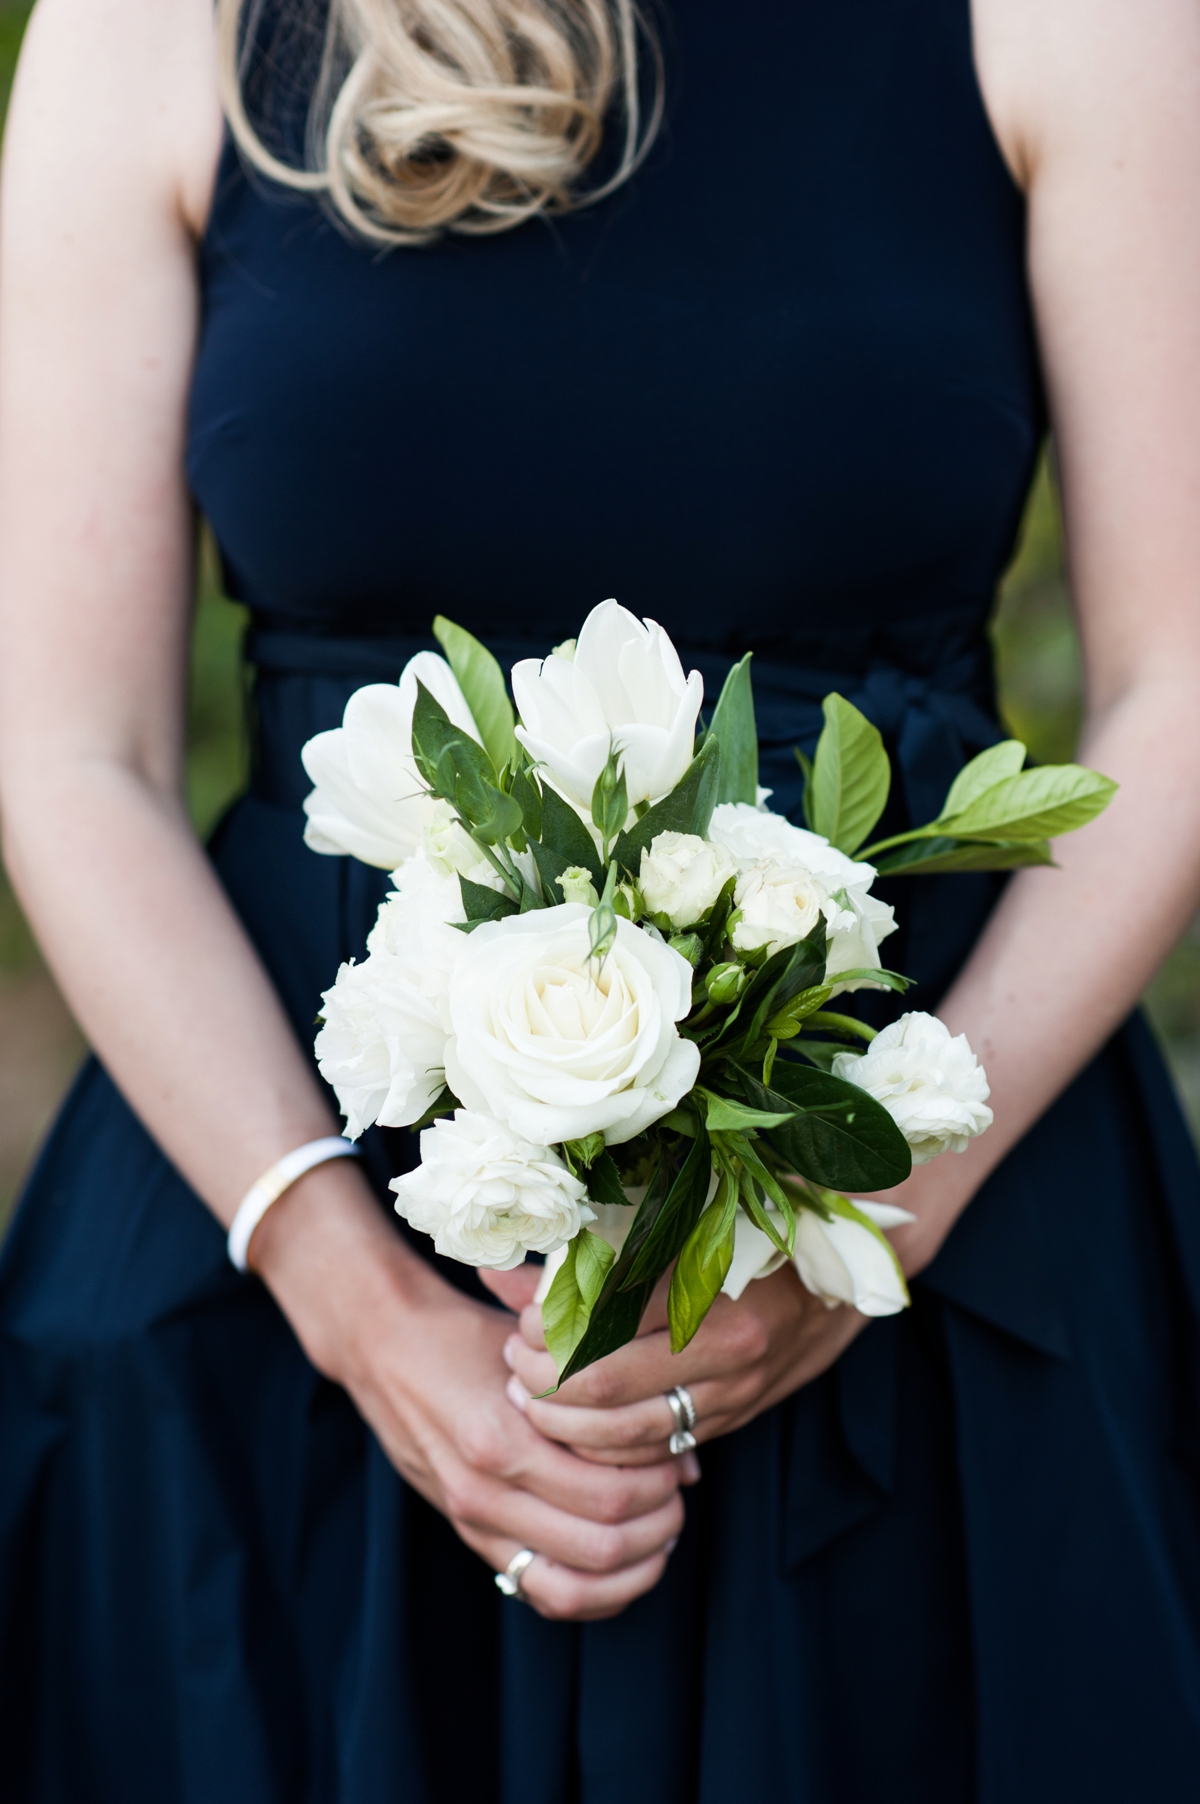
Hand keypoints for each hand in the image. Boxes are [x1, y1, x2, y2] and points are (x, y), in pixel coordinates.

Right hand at [251, 1164, 694, 1619]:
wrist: (382, 1347)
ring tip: (659, 1530)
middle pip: (599, 1544)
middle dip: (657, 1524)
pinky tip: (624, 1562)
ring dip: (632, 1568)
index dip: (660, 1482)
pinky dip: (593, 1592)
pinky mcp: (470, 1535)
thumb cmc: (466, 1332)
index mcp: (501, 1437)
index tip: (678, 1456)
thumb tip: (684, 1450)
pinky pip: (540, 1593)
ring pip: (573, 1586)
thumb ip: (602, 1390)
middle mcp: (484, 1491)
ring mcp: (473, 1521)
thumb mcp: (534, 1343)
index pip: (607, 1492)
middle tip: (678, 1492)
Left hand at [502, 1261, 867, 1466]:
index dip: (548, 1330)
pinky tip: (577, 1427)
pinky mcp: (731, 1421)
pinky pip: (656, 1450)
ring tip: (532, 1397)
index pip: (603, 1323)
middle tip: (515, 1363)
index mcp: (708, 1287)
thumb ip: (588, 1255)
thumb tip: (499, 1270)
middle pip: (604, 1387)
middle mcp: (725, 1349)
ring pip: (626, 1433)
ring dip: (566, 1424)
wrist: (843, 1275)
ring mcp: (731, 1393)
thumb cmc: (754, 1236)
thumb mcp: (679, 1229)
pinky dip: (607, 1447)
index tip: (523, 1323)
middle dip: (544, 1383)